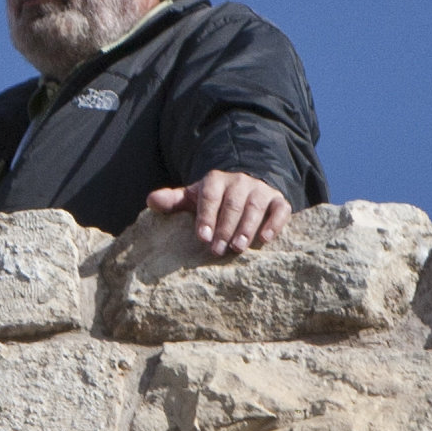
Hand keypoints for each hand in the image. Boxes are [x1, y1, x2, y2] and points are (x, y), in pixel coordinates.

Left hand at [147, 171, 290, 255]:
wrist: (246, 185)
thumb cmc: (214, 198)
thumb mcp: (194, 197)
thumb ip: (174, 200)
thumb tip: (151, 201)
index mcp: (216, 181)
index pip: (210, 196)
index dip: (206, 216)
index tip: (202, 237)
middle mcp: (240, 182)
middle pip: (232, 204)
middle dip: (225, 227)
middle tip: (218, 250)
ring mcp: (260, 190)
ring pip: (255, 206)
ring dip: (246, 227)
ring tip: (238, 247)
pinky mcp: (278, 200)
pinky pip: (280, 209)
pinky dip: (274, 223)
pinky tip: (265, 239)